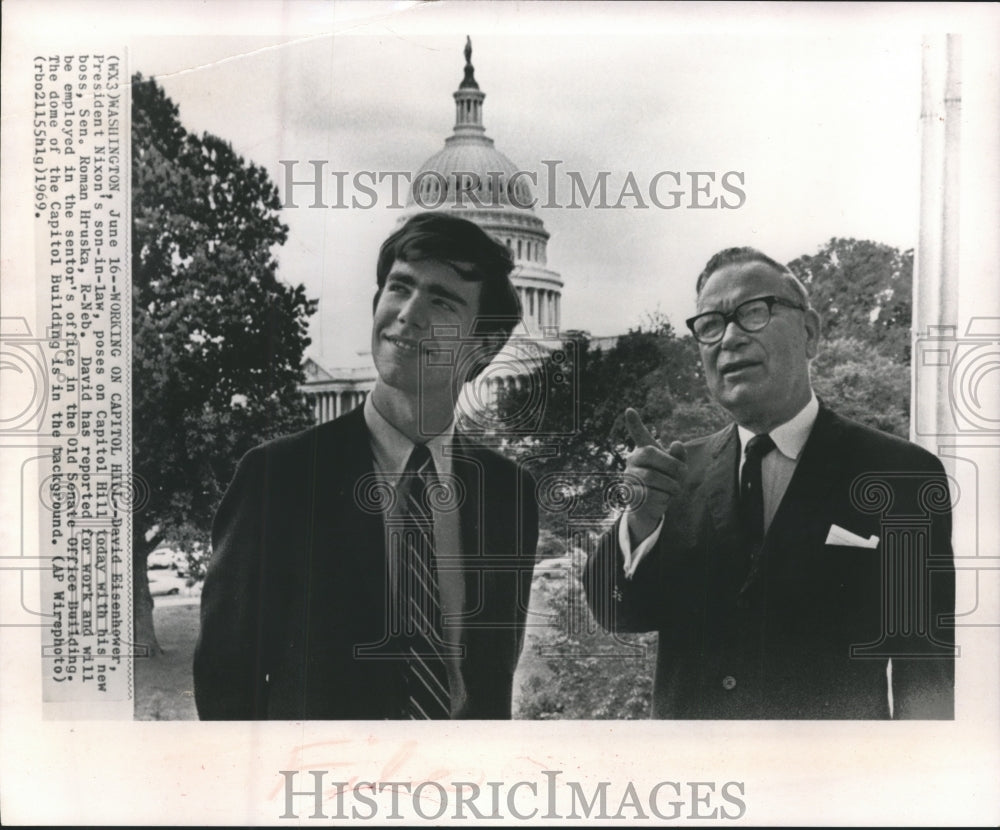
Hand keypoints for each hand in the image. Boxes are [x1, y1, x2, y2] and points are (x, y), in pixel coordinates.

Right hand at [622, 408, 687, 542]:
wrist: (651, 507)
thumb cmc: (665, 482)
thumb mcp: (676, 469)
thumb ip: (679, 456)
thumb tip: (676, 443)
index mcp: (645, 451)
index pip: (639, 435)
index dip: (634, 423)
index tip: (629, 410)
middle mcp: (633, 460)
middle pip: (651, 454)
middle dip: (672, 465)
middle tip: (683, 475)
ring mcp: (629, 476)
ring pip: (652, 477)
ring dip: (671, 485)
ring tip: (674, 489)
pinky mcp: (630, 493)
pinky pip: (651, 493)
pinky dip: (664, 498)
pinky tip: (663, 498)